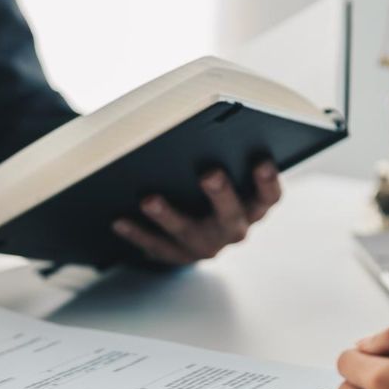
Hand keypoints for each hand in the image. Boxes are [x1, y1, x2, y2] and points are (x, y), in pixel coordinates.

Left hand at [110, 161, 282, 264]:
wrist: (198, 230)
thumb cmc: (213, 189)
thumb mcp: (227, 174)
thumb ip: (224, 157)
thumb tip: (200, 132)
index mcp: (252, 206)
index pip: (269, 197)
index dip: (268, 181)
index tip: (262, 161)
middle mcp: (233, 228)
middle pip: (231, 215)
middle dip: (221, 194)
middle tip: (210, 173)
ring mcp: (207, 246)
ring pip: (188, 233)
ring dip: (169, 217)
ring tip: (148, 200)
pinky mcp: (180, 256)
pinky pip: (157, 246)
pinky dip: (138, 234)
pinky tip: (119, 219)